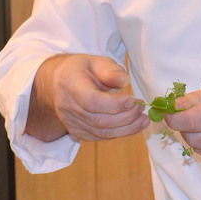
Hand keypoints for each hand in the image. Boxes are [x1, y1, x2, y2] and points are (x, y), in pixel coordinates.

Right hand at [26, 54, 147, 142]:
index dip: (115, 104)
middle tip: (141, 108)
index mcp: (70, 85)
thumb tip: (125, 82)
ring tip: (143, 119)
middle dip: (125, 117)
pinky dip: (119, 134)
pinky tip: (133, 126)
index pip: (92, 101)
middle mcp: (67, 107)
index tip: (133, 100)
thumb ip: (110, 70)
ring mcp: (71, 123)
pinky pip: (100, 137)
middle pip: (98, 120)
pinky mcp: (77, 132)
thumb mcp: (95, 61)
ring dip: (126, 129)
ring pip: (101, 132)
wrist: (57, 85)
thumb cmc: (80, 71)